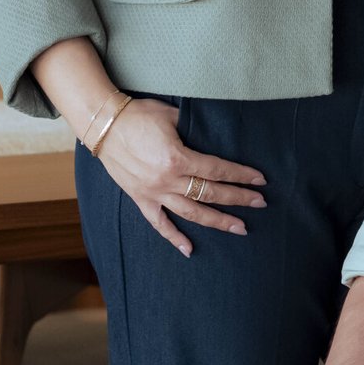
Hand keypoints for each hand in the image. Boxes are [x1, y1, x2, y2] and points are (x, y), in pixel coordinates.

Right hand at [93, 101, 265, 256]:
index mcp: (178, 158)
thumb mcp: (171, 115)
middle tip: (260, 203)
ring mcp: (154, 192)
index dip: (241, 175)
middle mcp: (168, 180)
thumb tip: (214, 132)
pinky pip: (159, 223)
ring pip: (191, 213)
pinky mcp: (140, 198)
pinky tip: (189, 250)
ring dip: (217, 221)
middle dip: (238, 199)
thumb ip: (194, 126)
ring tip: (240, 228)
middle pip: (211, 193)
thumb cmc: (138, 114)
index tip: (260, 180)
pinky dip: (174, 237)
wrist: (103, 124)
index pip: (218, 170)